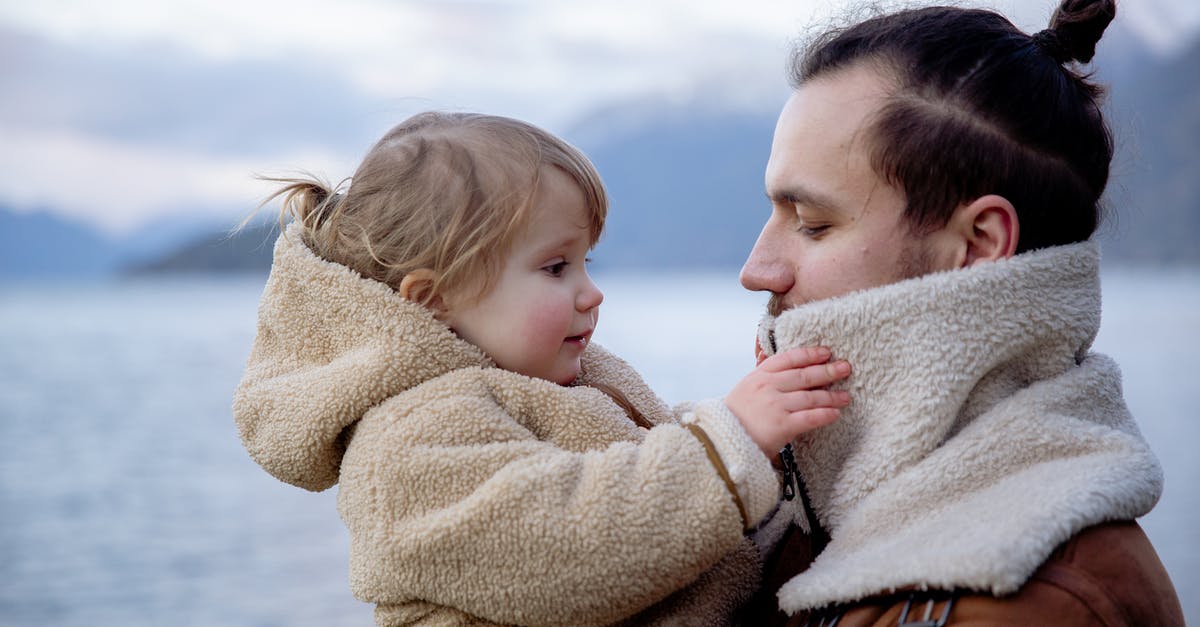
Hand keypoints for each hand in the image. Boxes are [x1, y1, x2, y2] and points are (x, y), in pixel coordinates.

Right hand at [725, 346, 850, 460]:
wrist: (721, 441)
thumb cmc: (735, 415)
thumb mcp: (745, 387)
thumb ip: (761, 372)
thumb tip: (768, 353)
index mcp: (759, 375)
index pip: (789, 359)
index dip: (810, 354)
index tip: (826, 352)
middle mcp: (767, 387)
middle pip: (804, 376)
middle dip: (827, 371)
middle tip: (846, 368)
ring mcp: (774, 406)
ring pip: (810, 397)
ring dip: (831, 396)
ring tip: (846, 396)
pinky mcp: (781, 426)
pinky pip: (809, 418)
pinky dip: (824, 415)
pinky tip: (835, 414)